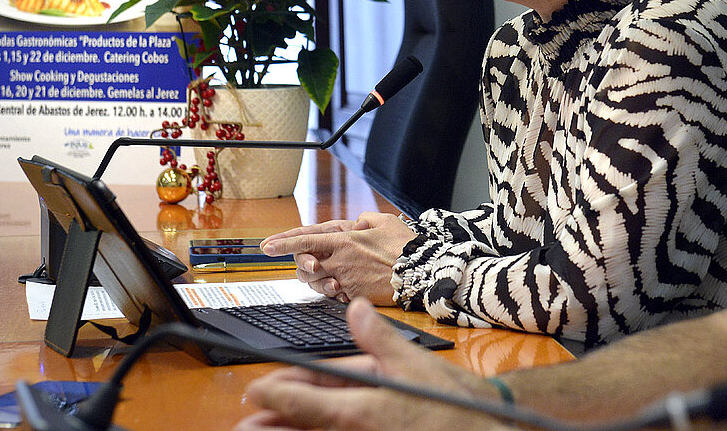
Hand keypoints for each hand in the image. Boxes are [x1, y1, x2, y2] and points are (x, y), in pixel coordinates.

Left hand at [235, 299, 507, 430]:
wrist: (481, 428)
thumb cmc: (449, 398)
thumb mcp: (413, 359)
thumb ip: (377, 335)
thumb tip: (354, 307)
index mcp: (363, 406)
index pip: (307, 401)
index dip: (277, 394)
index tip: (255, 389)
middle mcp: (357, 429)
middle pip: (304, 427)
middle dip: (274, 423)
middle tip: (245, 423)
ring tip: (263, 428)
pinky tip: (309, 428)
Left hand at [260, 213, 415, 305]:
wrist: (421, 272)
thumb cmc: (406, 246)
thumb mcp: (385, 221)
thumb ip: (366, 219)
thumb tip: (357, 222)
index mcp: (345, 240)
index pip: (305, 240)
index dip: (282, 243)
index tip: (265, 246)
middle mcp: (341, 261)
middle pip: (305, 265)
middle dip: (302, 266)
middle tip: (309, 264)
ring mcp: (346, 280)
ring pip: (316, 283)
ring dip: (317, 280)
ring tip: (329, 275)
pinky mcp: (354, 297)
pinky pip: (334, 296)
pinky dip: (336, 291)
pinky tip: (346, 286)